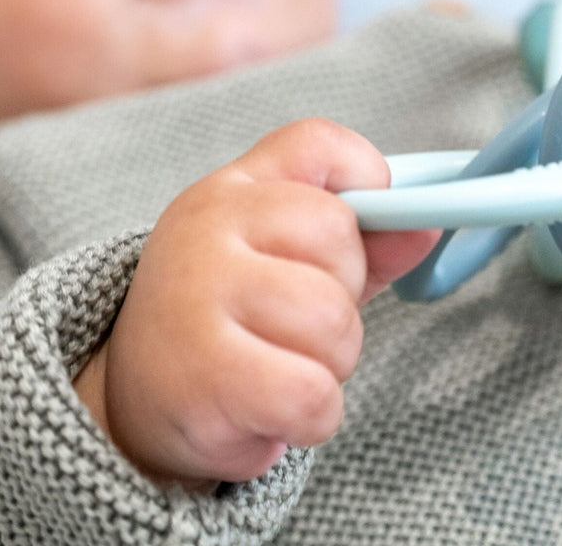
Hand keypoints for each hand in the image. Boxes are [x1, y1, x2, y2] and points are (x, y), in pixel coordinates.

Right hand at [74, 118, 438, 487]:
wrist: (136, 395)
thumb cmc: (231, 316)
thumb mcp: (288, 259)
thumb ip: (363, 240)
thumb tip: (425, 229)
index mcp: (234, 189)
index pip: (319, 144)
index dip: (366, 181)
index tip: (354, 235)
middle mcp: (209, 227)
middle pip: (341, 242)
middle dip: (344, 299)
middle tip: (296, 324)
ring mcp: (200, 295)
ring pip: (333, 325)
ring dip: (330, 366)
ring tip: (280, 369)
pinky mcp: (203, 375)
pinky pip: (313, 394)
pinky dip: (312, 418)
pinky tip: (269, 411)